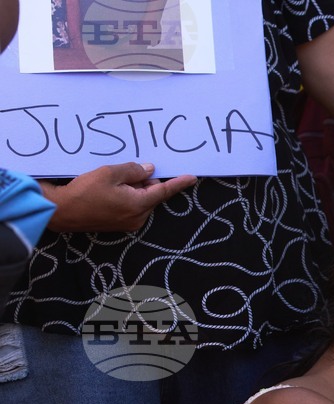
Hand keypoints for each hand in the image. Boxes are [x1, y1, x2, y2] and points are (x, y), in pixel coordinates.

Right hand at [41, 163, 196, 232]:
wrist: (62, 211)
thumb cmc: (84, 191)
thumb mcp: (109, 173)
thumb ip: (133, 171)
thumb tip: (149, 171)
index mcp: (139, 204)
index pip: (164, 191)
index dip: (179, 183)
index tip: (193, 177)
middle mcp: (138, 217)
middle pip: (151, 194)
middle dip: (144, 182)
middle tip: (123, 175)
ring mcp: (130, 223)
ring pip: (141, 200)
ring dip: (133, 189)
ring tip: (111, 185)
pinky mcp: (120, 225)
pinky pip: (132, 206)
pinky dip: (127, 196)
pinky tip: (109, 192)